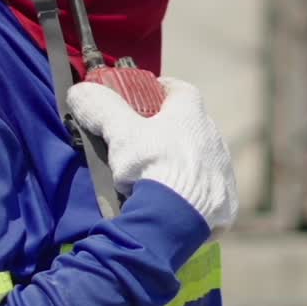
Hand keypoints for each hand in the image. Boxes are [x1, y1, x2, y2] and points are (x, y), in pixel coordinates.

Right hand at [67, 77, 237, 230]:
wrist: (176, 215)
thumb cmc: (151, 164)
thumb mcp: (119, 132)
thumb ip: (100, 108)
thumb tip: (80, 92)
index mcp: (191, 113)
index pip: (179, 90)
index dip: (160, 91)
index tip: (144, 98)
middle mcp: (213, 136)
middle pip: (190, 125)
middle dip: (169, 130)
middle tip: (144, 142)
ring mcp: (222, 169)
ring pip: (201, 158)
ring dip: (183, 162)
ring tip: (157, 177)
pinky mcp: (226, 199)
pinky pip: (209, 190)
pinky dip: (192, 192)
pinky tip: (176, 202)